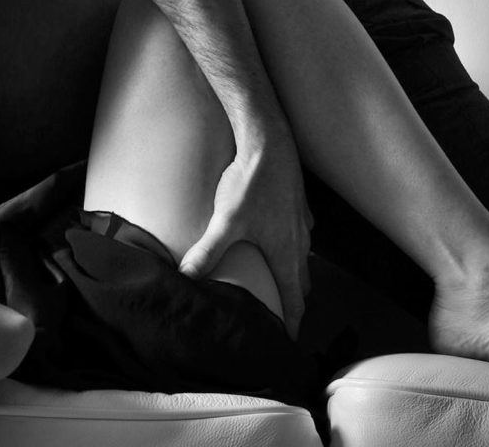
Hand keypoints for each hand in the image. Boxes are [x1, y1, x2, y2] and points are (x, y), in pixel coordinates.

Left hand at [179, 136, 312, 339]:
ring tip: (283, 283)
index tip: (290, 343)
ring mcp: (303, 223)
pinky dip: (294, 247)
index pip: (294, 299)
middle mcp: (300, 242)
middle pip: (302, 283)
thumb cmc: (252, 184)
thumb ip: (207, 252)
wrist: (271, 144)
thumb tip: (185, 278)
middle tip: (284, 316)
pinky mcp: (300, 206)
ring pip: (303, 259)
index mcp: (285, 253)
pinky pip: (302, 235)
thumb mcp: (226, 221)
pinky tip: (283, 240)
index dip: (292, 323)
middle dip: (295, 302)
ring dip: (295, 275)